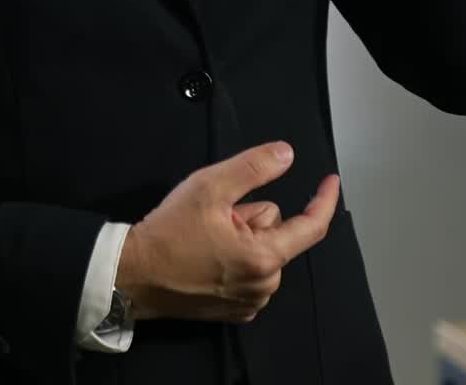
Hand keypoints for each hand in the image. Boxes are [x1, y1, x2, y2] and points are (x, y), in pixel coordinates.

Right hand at [115, 142, 340, 323]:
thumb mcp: (211, 185)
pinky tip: (205, 257)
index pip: (311, 227)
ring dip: (240, 236)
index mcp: (265, 257)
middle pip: (274, 230)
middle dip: (250, 215)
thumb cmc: (171, 230)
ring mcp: (250, 303)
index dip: (324, 200)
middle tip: (215, 216)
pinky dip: (234, 258)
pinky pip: (249, 271)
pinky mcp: (234, 312)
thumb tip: (287, 154)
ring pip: (260, 249)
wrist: (134, 274)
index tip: (332, 179)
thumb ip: (254, 167)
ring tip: (205, 237)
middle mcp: (264, 286)